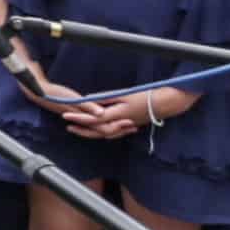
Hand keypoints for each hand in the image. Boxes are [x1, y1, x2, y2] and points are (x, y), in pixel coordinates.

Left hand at [55, 86, 174, 140]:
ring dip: (89, 133)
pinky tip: (94, 132)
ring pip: (103, 134)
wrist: (163, 104)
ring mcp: (125, 128)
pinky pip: (112, 134)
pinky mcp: (128, 127)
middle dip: (81, 128)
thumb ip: (104, 98)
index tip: (66, 115)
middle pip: (96, 130)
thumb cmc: (143, 96)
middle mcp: (120, 124)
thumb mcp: (122, 94)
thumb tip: (88, 99)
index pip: (93, 118)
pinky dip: (101, 133)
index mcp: (117, 115)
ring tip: (76, 129)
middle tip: (67, 125)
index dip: (79, 118)